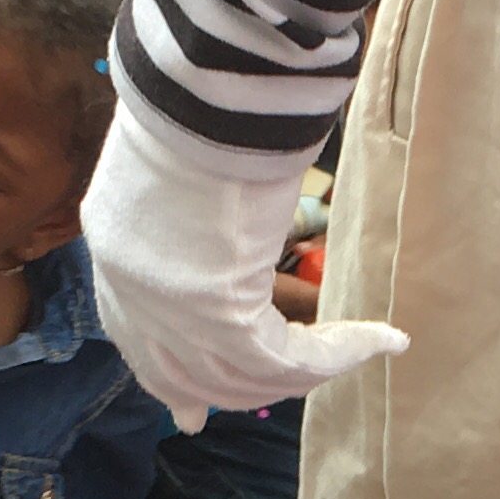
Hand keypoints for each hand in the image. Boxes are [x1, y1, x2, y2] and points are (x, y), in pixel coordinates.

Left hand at [85, 101, 407, 432]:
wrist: (198, 85)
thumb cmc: (196, 100)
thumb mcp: (176, 165)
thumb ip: (185, 205)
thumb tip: (225, 220)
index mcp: (114, 256)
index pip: (138, 347)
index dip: (172, 385)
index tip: (192, 413)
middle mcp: (134, 296)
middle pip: (192, 379)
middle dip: (245, 393)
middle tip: (300, 382)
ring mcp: (172, 312)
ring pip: (246, 379)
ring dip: (309, 371)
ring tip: (358, 345)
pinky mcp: (222, 314)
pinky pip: (290, 361)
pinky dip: (342, 354)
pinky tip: (386, 339)